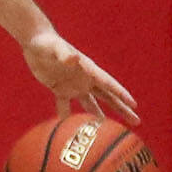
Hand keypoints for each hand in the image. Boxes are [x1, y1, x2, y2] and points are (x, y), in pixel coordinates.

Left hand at [22, 30, 139, 123]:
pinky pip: (65, 105)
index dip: (121, 94)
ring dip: (98, 115)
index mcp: (88, 70)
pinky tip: (72, 128)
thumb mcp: (57, 48)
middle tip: (136, 121)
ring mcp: (73, 85)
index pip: (108, 84)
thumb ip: (65, 54)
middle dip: (121, 109)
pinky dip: (67, 115)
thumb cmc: (48, 43)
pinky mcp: (59, 88)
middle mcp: (85, 79)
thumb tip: (73, 59)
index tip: (134, 105)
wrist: (36, 42)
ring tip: (107, 129)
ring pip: (90, 103)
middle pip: (107, 97)